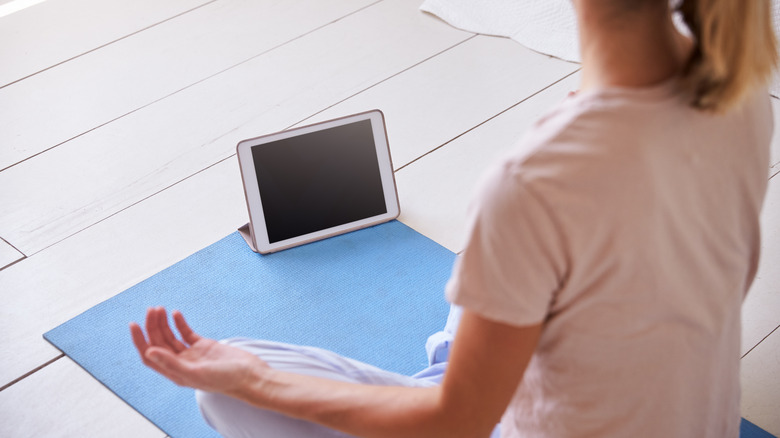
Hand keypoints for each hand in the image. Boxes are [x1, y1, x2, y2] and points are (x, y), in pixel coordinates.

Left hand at [130, 307, 268, 394]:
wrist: (250, 375)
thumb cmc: (226, 379)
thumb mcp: (196, 372)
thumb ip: (171, 363)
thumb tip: (148, 351)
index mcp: (175, 373)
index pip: (150, 355)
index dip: (140, 340)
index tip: (134, 324)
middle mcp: (181, 363)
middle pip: (159, 343)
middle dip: (153, 326)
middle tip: (153, 309)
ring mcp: (192, 354)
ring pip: (171, 336)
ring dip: (164, 323)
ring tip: (161, 308)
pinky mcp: (204, 346)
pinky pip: (187, 333)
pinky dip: (180, 323)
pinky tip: (176, 313)